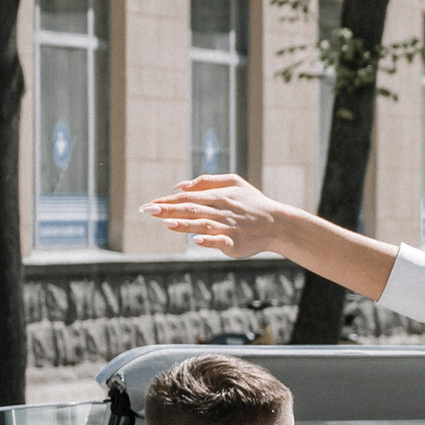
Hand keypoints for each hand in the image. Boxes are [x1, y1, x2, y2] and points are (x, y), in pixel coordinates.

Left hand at [144, 173, 288, 262]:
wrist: (277, 223)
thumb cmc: (253, 203)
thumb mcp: (234, 182)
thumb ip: (207, 181)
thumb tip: (179, 186)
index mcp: (219, 195)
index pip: (188, 197)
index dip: (168, 200)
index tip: (150, 204)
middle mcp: (221, 210)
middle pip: (191, 208)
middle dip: (168, 209)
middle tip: (147, 210)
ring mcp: (228, 227)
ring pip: (202, 224)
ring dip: (184, 223)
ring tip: (166, 223)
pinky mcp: (235, 243)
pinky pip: (220, 241)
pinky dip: (209, 240)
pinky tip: (197, 240)